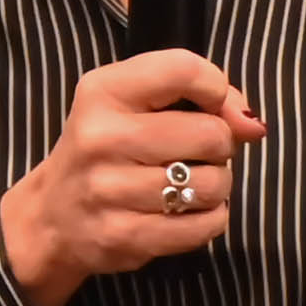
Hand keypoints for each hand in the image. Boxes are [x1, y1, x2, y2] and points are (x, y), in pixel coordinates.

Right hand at [0, 50, 266, 305]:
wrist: (52, 216)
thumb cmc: (107, 151)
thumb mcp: (135, 104)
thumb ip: (200, 97)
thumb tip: (253, 125)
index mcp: (104, 92)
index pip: (184, 70)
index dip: (215, 88)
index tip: (207, 106)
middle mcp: (102, 137)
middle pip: (211, 134)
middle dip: (219, 146)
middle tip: (195, 154)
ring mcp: (110, 190)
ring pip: (214, 183)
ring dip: (215, 186)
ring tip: (188, 185)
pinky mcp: (124, 236)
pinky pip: (206, 225)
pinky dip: (209, 219)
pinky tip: (185, 213)